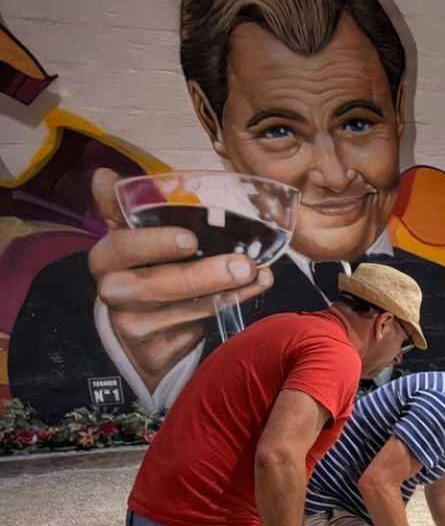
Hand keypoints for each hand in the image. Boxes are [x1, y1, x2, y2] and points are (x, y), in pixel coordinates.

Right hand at [86, 168, 275, 383]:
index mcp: (106, 259)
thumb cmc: (141, 272)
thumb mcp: (131, 240)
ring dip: (229, 291)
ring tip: (258, 274)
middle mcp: (115, 292)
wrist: (136, 335)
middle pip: (157, 285)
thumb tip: (106, 177)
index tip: (190, 239)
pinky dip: (232, 305)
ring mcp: (136, 324)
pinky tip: (254, 289)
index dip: (155, 243)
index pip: (122, 246)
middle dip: (204, 276)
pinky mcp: (161, 349)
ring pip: (187, 309)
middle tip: (244, 264)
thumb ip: (124, 208)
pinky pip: (203, 324)